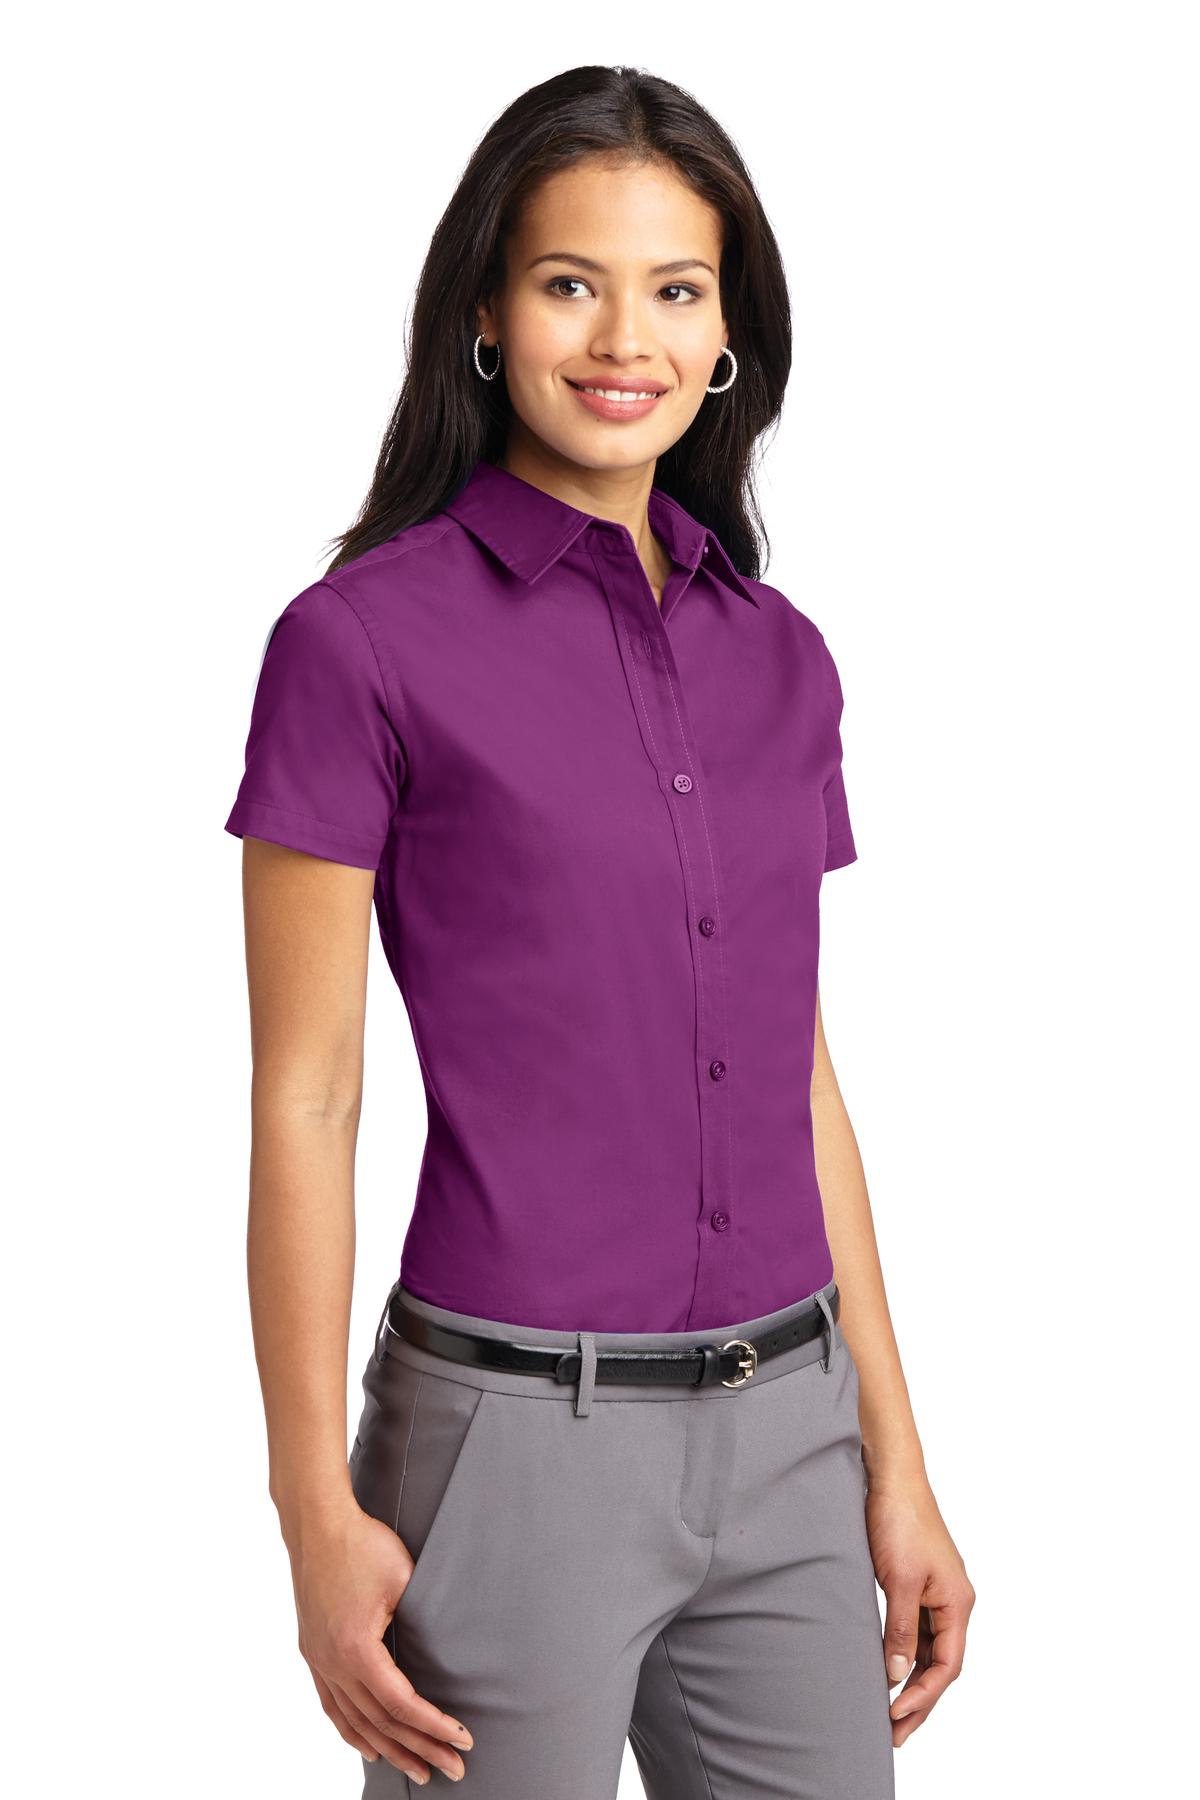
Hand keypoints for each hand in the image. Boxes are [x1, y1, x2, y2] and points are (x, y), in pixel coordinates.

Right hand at [285, 1499, 474, 1783]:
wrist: (318, 1524)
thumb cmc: (364, 1545)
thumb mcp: (404, 1579)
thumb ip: (423, 1619)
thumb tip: (450, 1648)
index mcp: (356, 1649)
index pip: (402, 1705)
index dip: (435, 1726)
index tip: (463, 1740)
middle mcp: (333, 1663)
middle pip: (381, 1722)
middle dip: (420, 1748)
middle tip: (453, 1770)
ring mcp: (319, 1660)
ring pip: (355, 1721)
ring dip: (389, 1748)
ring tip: (419, 1769)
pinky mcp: (313, 1653)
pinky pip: (332, 1706)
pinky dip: (352, 1732)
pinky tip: (369, 1746)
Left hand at [864, 1470, 975, 1746]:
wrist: (890, 1476)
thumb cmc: (899, 1520)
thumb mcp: (899, 1580)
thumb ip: (900, 1629)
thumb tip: (896, 1674)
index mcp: (957, 1602)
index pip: (947, 1665)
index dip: (923, 1695)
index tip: (895, 1715)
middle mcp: (953, 1601)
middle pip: (941, 1664)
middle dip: (920, 1700)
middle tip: (894, 1733)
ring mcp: (936, 1592)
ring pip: (928, 1649)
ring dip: (911, 1680)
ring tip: (889, 1713)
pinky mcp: (918, 1583)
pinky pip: (916, 1630)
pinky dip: (904, 1653)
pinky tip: (888, 1668)